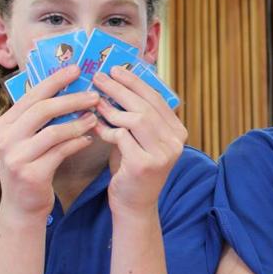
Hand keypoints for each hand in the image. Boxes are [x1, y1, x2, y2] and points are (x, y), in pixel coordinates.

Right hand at [0, 65, 99, 216]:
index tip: (76, 69)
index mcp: (4, 123)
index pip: (32, 95)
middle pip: (42, 110)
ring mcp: (16, 156)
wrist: (21, 207)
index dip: (55, 81)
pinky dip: (78, 143)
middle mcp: (6, 137)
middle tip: (95, 95)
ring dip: (78, 122)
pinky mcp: (31, 174)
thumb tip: (68, 89)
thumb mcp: (27, 140)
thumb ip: (40, 119)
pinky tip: (90, 138)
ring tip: (96, 117)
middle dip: (72, 99)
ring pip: (53, 131)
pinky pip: (60, 152)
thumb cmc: (31, 167)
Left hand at [91, 66, 186, 212]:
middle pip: (146, 106)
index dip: (135, 82)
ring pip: (136, 119)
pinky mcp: (145, 164)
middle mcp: (176, 142)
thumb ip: (136, 116)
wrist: (134, 204)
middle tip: (99, 78)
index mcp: (178, 132)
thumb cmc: (133, 166)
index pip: (157, 98)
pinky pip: (122, 137)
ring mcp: (163, 154)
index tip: (116, 70)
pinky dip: (106, 129)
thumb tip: (117, 83)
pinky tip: (94, 126)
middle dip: (120, 89)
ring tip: (94, 102)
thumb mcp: (140, 139)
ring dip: (111, 109)